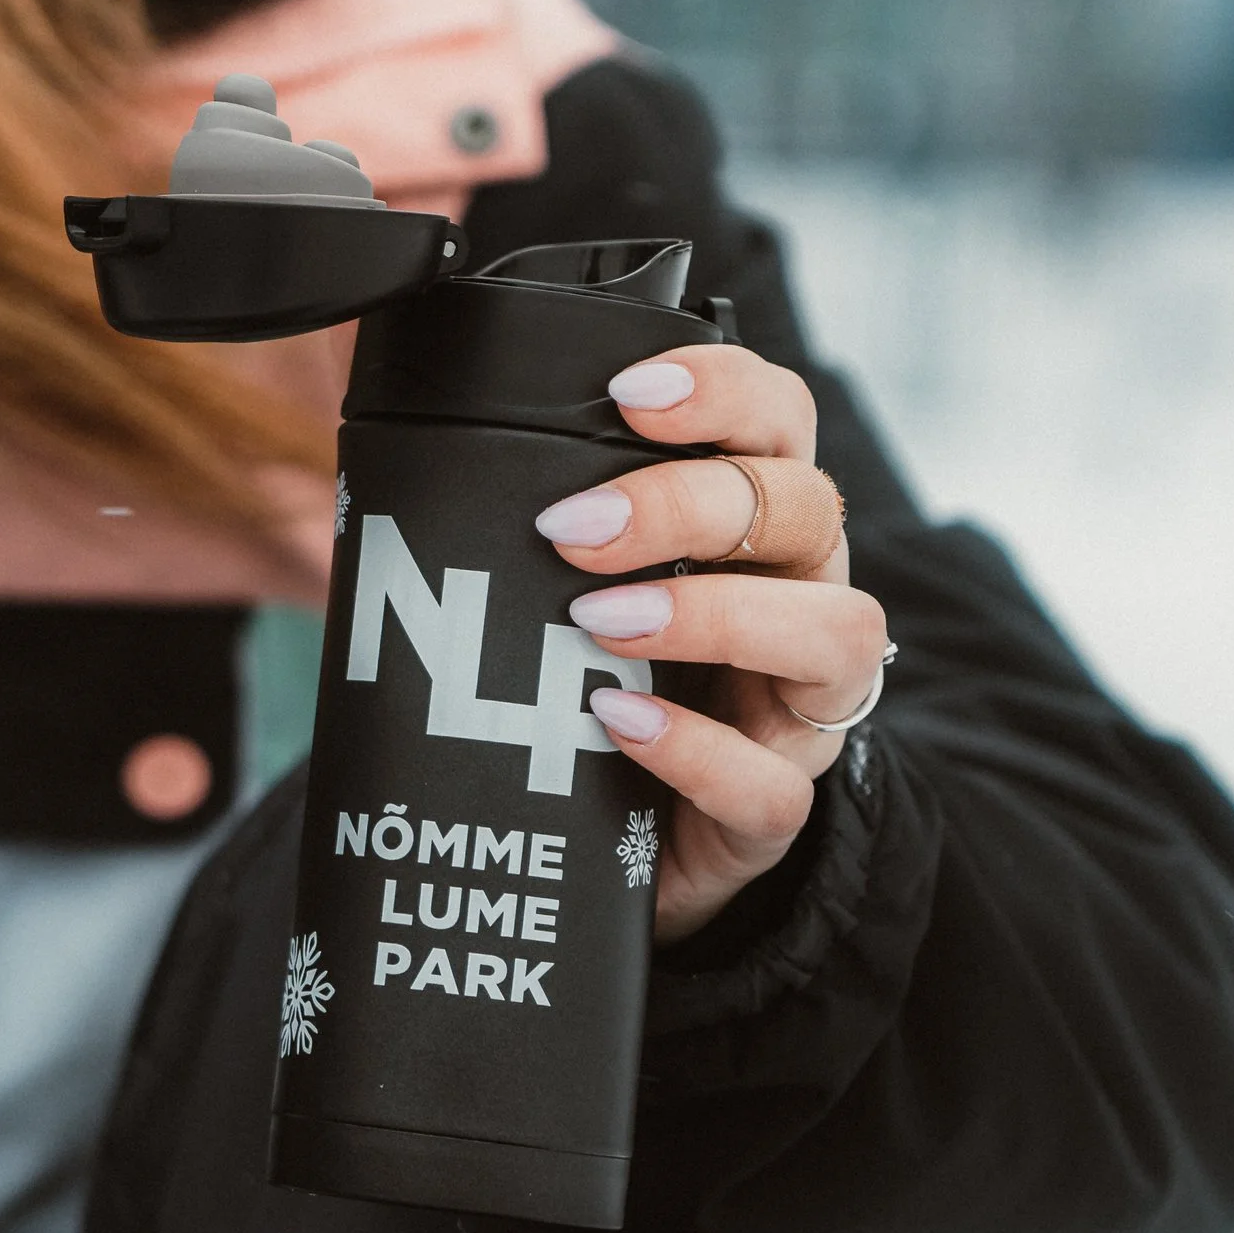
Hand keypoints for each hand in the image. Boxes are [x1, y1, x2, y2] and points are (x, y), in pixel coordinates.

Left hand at [533, 342, 888, 943]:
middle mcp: (802, 598)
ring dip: (716, 614)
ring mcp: (800, 709)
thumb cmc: (584, 678)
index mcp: (756, 525)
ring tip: (599, 620)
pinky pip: (775, 785)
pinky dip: (697, 749)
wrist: (601, 841)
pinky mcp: (773, 813)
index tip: (627, 393)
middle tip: (573, 527)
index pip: (782, 422)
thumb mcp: (566, 583)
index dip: (726, 391)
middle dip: (689, 503)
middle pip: (808, 509)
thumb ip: (533, 513)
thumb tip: (395, 429)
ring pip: (838, 634)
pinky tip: (619, 721)